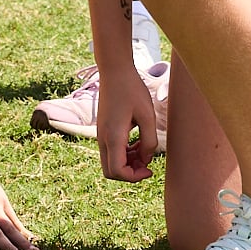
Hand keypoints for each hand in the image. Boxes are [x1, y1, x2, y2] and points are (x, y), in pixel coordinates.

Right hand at [94, 57, 160, 183]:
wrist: (115, 71)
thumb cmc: (132, 90)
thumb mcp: (147, 115)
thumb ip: (149, 141)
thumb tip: (146, 160)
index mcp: (113, 136)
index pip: (118, 172)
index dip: (134, 177)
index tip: (149, 170)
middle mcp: (103, 138)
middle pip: (110, 172)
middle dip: (129, 173)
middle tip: (147, 165)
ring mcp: (101, 134)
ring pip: (110, 163)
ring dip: (127, 164)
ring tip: (145, 152)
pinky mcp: (103, 130)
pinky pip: (111, 151)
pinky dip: (123, 154)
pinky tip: (138, 143)